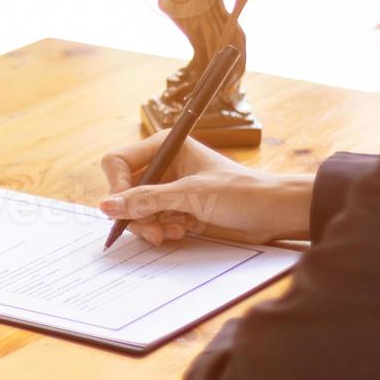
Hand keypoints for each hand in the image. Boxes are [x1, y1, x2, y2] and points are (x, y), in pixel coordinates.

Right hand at [99, 132, 313, 244]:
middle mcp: (162, 165)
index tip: (125, 208)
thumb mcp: (191, 196)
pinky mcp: (174, 209)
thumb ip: (145, 200)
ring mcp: (167, 189)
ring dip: (149, 225)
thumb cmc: (241, 193)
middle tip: (153, 230)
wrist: (274, 214)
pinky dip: (159, 231)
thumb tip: (105, 206)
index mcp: (164, 146)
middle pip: (122, 191)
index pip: (117, 162)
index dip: (117, 186)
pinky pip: (148, 222)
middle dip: (136, 214)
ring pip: (133, 210)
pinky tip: (181, 232)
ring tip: (174, 232)